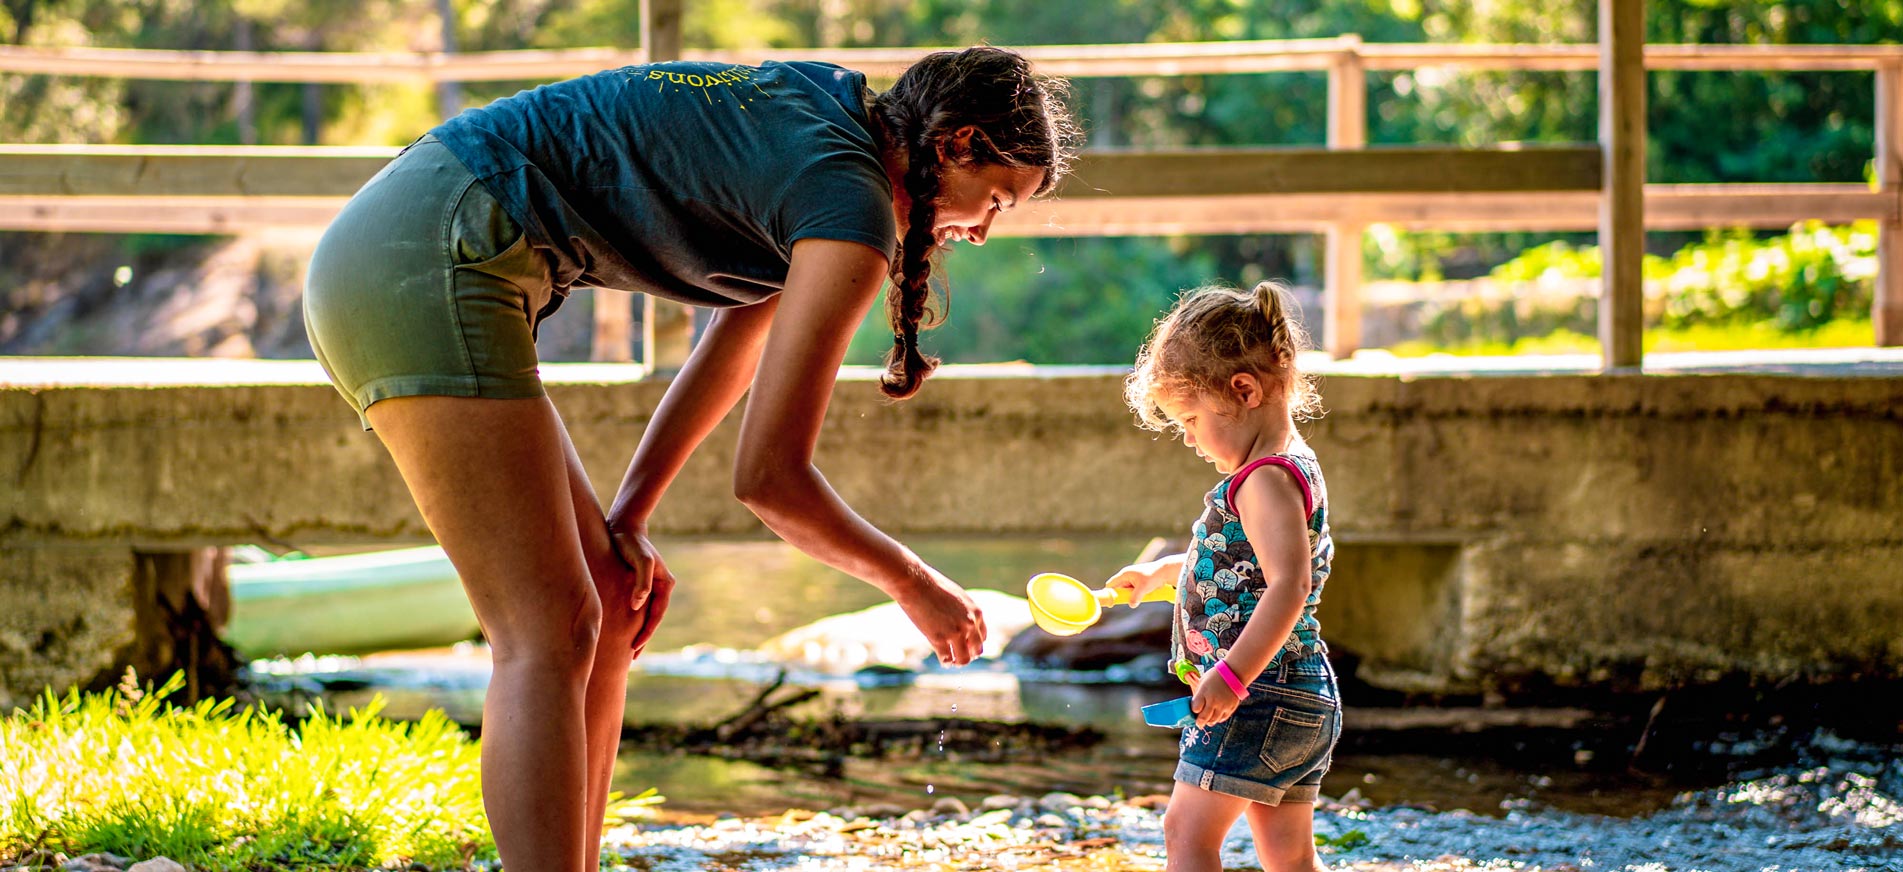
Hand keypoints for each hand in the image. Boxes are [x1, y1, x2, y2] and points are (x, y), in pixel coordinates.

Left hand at [608, 523, 676, 656]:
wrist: (623, 525)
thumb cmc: (631, 542)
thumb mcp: (640, 561)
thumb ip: (642, 583)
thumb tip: (638, 606)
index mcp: (665, 583)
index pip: (657, 614)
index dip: (647, 632)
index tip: (635, 647)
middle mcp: (660, 586)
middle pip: (653, 617)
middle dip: (644, 636)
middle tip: (633, 657)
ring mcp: (650, 585)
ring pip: (645, 613)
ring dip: (638, 630)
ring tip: (629, 649)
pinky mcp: (637, 582)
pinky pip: (637, 606)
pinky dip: (632, 619)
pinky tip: (622, 628)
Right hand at [894, 568, 987, 666]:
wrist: (915, 582)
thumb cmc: (932, 585)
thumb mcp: (956, 596)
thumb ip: (963, 610)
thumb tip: (962, 623)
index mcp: (976, 612)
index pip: (982, 636)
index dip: (974, 644)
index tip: (967, 646)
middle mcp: (969, 624)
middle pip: (976, 650)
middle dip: (968, 654)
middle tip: (959, 656)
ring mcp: (955, 633)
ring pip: (963, 659)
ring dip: (957, 661)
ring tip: (951, 661)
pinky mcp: (939, 639)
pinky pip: (946, 658)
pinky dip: (945, 662)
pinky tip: (942, 660)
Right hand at [1105, 562, 1166, 608]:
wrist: (1166, 571)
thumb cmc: (1153, 576)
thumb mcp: (1143, 588)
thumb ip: (1135, 597)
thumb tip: (1131, 605)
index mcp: (1125, 574)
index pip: (1111, 584)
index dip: (1109, 593)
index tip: (1110, 602)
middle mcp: (1127, 575)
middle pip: (1119, 589)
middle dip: (1122, 596)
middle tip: (1129, 600)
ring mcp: (1133, 578)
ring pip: (1127, 591)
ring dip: (1131, 596)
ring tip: (1141, 595)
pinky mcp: (1138, 582)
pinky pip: (1133, 591)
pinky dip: (1137, 594)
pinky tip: (1144, 594)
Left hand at [1191, 673, 1240, 726]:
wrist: (1234, 673)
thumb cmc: (1215, 676)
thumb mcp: (1203, 682)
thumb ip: (1198, 694)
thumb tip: (1194, 706)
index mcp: (1204, 692)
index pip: (1195, 708)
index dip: (1193, 711)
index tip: (1194, 710)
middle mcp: (1213, 700)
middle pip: (1204, 718)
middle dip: (1199, 723)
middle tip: (1198, 724)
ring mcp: (1223, 705)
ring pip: (1213, 720)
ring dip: (1208, 722)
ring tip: (1206, 721)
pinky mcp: (1231, 708)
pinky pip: (1222, 718)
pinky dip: (1217, 719)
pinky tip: (1215, 717)